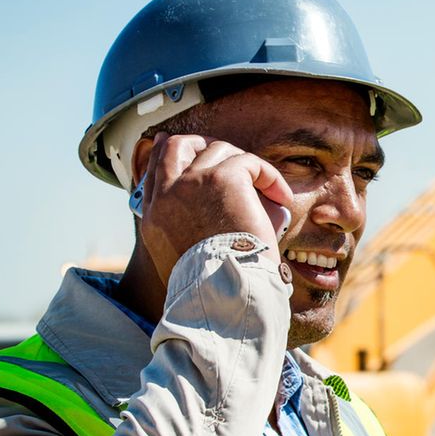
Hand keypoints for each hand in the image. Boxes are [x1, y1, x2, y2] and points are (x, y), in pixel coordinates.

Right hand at [136, 132, 293, 284]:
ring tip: (265, 192)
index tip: (189, 153)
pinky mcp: (224, 178)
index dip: (171, 155)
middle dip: (203, 144)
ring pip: (219, 151)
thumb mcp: (186, 258)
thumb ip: (191, 229)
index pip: (156, 169)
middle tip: (230, 158)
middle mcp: (168, 194)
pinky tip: (279, 197)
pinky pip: (250, 162)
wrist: (223, 292)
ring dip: (245, 166)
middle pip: (177, 145)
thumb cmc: (214, 285)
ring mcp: (193, 182)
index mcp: (154, 215)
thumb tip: (223, 210)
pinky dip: (269, 176)